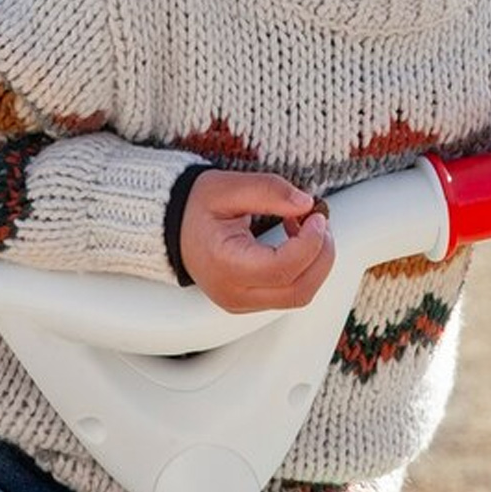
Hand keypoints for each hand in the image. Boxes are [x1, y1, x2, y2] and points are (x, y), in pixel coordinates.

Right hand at [179, 170, 334, 312]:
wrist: (169, 225)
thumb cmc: (194, 207)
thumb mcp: (227, 187)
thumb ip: (268, 190)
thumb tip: (306, 203)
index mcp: (224, 264)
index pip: (282, 268)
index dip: (310, 243)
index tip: (317, 217)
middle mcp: (232, 293)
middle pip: (298, 290)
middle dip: (321, 256)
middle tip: (321, 223)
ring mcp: (240, 303)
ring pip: (298, 296)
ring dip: (315, 264)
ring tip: (308, 231)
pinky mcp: (247, 303)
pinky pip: (288, 295)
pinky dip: (302, 270)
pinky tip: (295, 244)